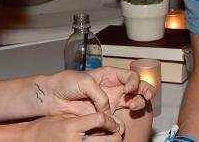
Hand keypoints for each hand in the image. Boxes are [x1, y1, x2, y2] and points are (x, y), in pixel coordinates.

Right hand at [21, 112, 122, 141]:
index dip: (110, 118)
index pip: (100, 119)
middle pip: (109, 139)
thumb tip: (105, 118)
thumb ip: (83, 117)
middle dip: (116, 134)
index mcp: (72, 127)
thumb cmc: (47, 126)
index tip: (110, 119)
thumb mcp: (64, 116)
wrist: (32, 140)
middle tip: (117, 130)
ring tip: (111, 138)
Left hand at [41, 68, 155, 115]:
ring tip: (134, 107)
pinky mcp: (104, 116)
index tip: (129, 88)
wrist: (53, 97)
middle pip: (138, 88)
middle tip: (145, 97)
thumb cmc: (66, 83)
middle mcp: (113, 88)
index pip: (130, 76)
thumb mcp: (85, 82)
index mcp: (110, 75)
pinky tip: (120, 122)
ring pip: (133, 103)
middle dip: (146, 91)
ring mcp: (110, 102)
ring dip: (138, 104)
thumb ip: (100, 96)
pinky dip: (122, 122)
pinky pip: (118, 119)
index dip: (135, 81)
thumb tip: (108, 111)